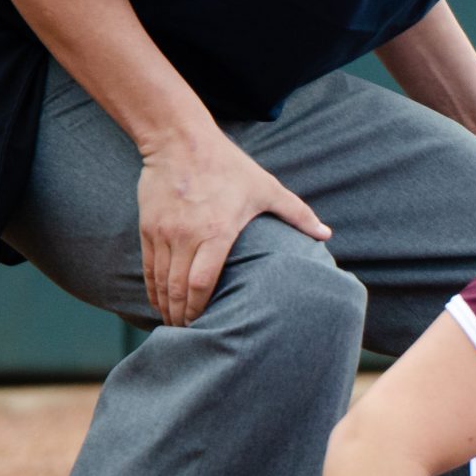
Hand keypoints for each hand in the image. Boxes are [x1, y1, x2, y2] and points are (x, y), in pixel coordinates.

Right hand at [137, 127, 330, 325]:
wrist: (180, 141)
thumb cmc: (229, 166)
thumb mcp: (267, 188)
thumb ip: (298, 214)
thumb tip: (327, 234)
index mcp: (217, 232)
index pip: (202, 283)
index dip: (201, 309)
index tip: (206, 325)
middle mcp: (186, 236)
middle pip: (178, 289)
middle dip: (182, 316)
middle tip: (191, 334)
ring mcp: (164, 232)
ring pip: (160, 281)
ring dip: (166, 306)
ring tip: (175, 324)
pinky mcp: (148, 227)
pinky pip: (148, 266)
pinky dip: (152, 288)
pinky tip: (160, 301)